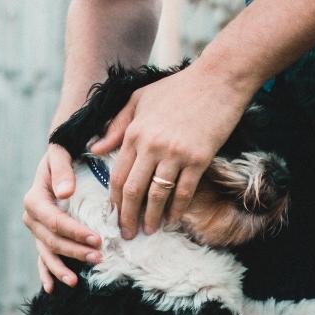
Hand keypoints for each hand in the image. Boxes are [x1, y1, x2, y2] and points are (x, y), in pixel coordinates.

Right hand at [21, 143, 101, 291]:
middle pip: (52, 240)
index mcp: (35, 199)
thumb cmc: (63, 153)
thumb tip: (65, 192)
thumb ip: (62, 170)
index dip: (74, 232)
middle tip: (98, 257)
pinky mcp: (43, 236)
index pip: (54, 221)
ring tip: (75, 282)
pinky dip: (46, 273)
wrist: (59, 156)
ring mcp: (36, 230)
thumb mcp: (60, 154)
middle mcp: (32, 217)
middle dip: (74, 251)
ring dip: (61, 268)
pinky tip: (52, 289)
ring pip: (47, 253)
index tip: (97, 239)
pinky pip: (43, 258)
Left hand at [90, 61, 258, 238]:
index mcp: (135, 132)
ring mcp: (175, 153)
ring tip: (149, 231)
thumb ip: (117, 125)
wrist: (218, 79)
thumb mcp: (139, 99)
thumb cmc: (179, 87)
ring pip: (157, 195)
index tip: (114, 216)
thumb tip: (95, 149)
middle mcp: (151, 145)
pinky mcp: (198, 159)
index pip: (118, 175)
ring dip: (151, 217)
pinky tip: (173, 219)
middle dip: (128, 216)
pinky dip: (177, 209)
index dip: (115, 201)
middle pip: (133, 190)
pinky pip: (184, 191)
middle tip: (126, 234)